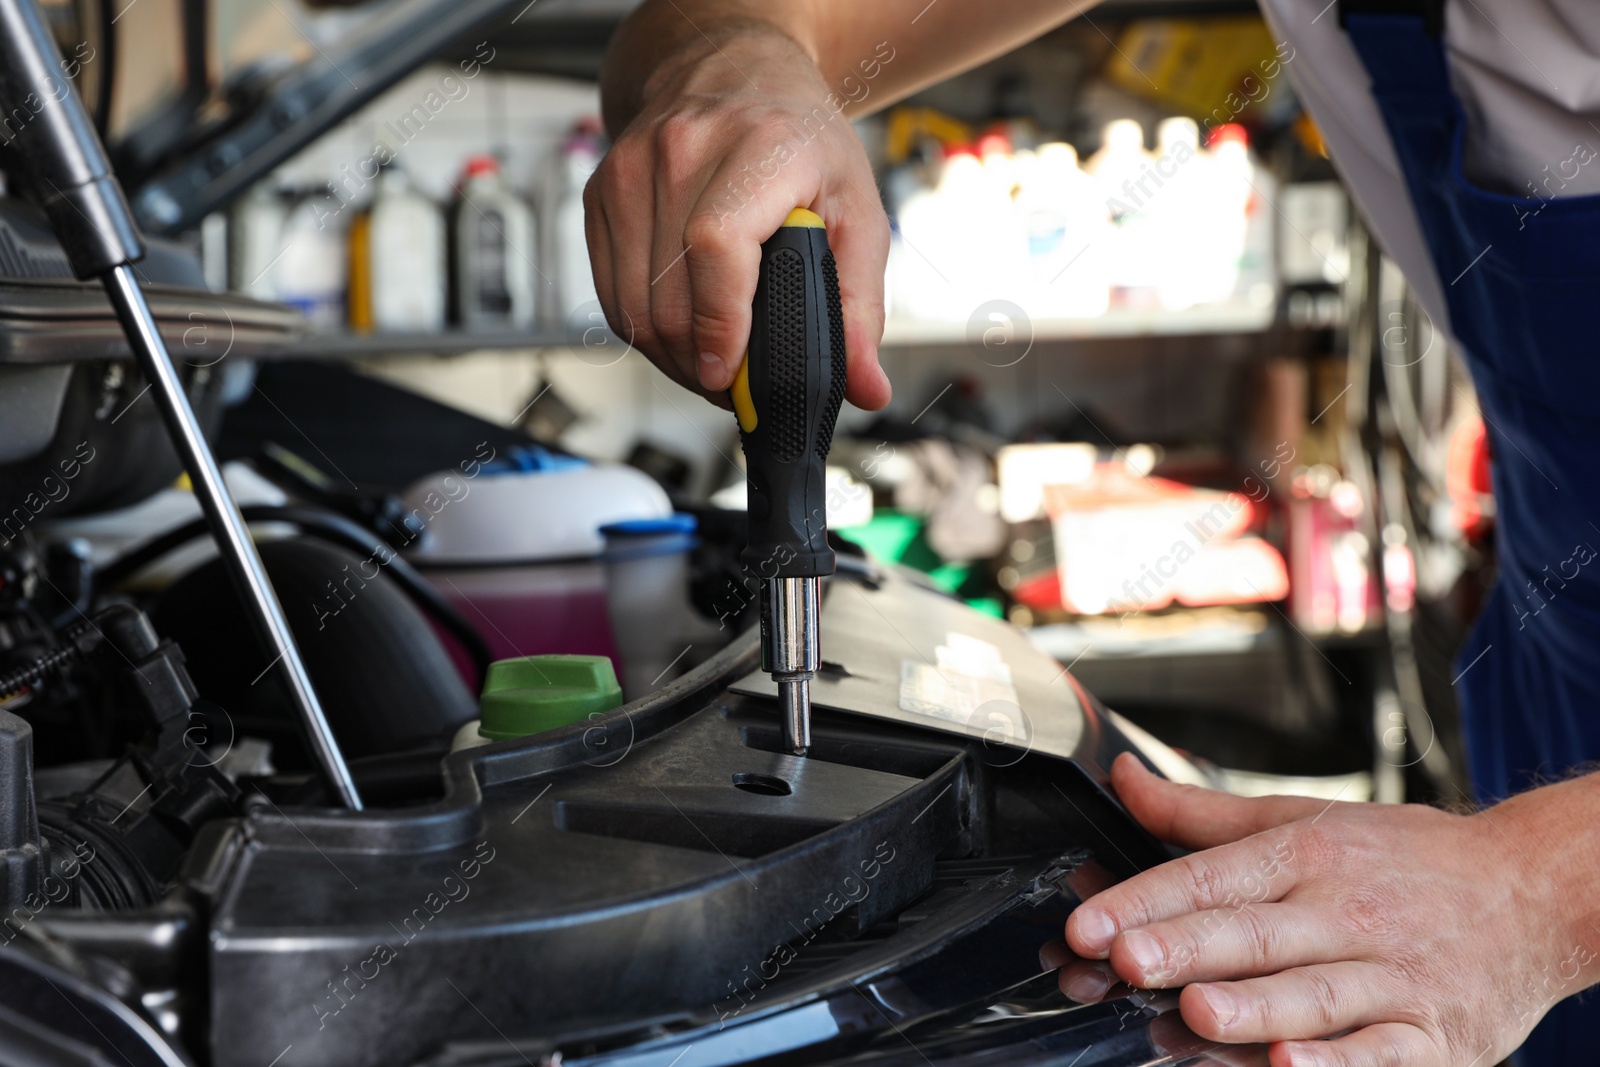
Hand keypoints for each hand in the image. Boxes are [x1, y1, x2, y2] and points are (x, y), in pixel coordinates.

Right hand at [585, 27, 892, 409]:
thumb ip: (860, 305)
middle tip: (736, 387)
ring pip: (630, 302)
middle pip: (667, 291)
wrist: (735, 69)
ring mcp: (631, 168)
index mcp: (759, 147)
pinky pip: (609, 290)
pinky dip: (642, 329)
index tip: (730, 373)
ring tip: (710, 366)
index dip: (719, 321)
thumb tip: (868, 389)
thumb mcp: (856, 211)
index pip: (716, 245)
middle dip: (698, 361)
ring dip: (668, 355)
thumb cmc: (800, 142)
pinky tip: (679, 336)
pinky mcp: (601, 191)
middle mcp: (683, 148)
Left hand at [1061, 752, 1599, 1064]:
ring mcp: (1392, 976)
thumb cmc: (1404, 859)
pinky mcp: (1434, 1036)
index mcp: (1308, 855)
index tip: (1090, 923)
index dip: (1147, 899)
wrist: (1534, 892)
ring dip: (1253, 1008)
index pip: (1214, 876)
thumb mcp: (1305, 819)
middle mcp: (1347, 912)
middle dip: (1188, 949)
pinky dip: (1340, 1064)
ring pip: (1315, 994)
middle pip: (1256, 933)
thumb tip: (1121, 776)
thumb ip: (1203, 814)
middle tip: (1127, 961)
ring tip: (1195, 1013)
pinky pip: (1383, 1054)